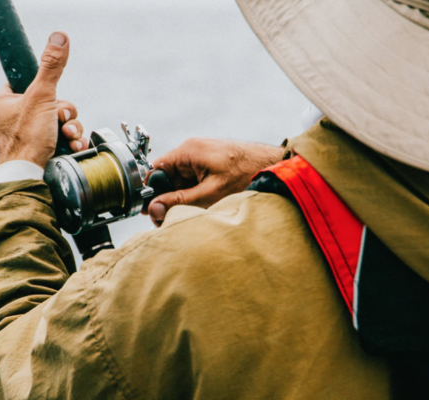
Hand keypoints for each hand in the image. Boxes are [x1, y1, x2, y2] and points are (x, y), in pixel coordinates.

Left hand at [0, 32, 88, 167]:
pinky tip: (73, 146)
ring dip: (72, 128)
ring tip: (68, 137)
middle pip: (52, 102)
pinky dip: (71, 141)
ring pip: (60, 121)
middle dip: (65, 114)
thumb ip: (51, 68)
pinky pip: (62, 137)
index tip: (49, 97)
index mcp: (3, 102)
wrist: (30, 178)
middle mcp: (13, 118)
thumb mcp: (41, 97)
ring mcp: (28, 135)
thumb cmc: (26, 141)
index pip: (28, 81)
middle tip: (60, 121)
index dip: (46, 89)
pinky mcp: (42, 149)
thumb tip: (59, 38)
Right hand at [144, 138, 284, 225]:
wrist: (277, 166)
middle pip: (166, 178)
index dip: (151, 192)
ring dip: (181, 199)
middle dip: (167, 199)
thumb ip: (180, 202)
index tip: (152, 211)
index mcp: (188, 151)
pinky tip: (202, 205)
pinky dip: (193, 195)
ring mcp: (201, 157)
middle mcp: (191, 150)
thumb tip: (154, 209)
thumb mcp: (210, 194)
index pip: (155, 170)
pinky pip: (193, 181)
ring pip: (179, 182)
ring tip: (193, 213)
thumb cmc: (249, 174)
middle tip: (170, 219)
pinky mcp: (211, 164)